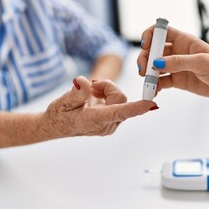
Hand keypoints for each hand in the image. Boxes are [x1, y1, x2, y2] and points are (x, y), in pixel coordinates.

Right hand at [41, 76, 156, 137]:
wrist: (57, 126)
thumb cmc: (59, 115)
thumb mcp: (62, 102)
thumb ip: (76, 93)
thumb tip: (85, 82)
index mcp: (95, 120)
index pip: (120, 113)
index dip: (136, 108)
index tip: (151, 104)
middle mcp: (107, 125)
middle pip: (121, 99)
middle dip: (107, 87)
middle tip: (91, 85)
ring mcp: (111, 124)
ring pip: (121, 99)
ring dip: (107, 90)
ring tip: (90, 92)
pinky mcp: (113, 120)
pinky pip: (119, 102)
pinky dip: (108, 94)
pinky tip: (95, 96)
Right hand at [137, 26, 208, 110]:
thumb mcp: (201, 62)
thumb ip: (178, 62)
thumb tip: (156, 64)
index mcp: (184, 40)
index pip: (161, 31)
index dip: (150, 35)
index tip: (145, 45)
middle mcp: (178, 52)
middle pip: (154, 50)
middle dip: (145, 58)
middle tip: (144, 69)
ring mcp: (177, 66)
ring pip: (155, 67)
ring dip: (148, 73)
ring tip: (148, 82)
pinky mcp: (177, 80)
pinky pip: (161, 82)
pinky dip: (155, 86)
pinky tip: (153, 91)